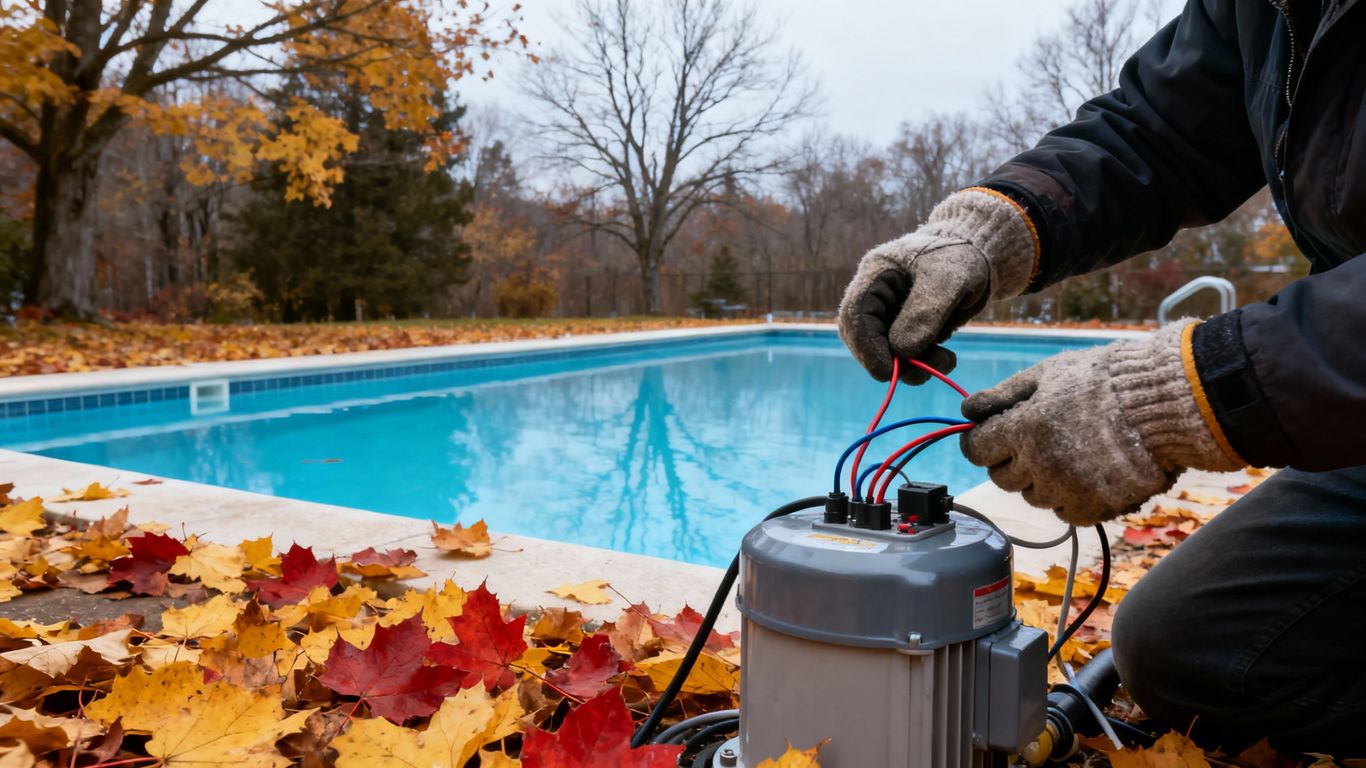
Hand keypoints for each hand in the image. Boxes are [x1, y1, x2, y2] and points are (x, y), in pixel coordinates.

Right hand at [838, 188, 1035, 383]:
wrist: (979, 255)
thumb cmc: (962, 256)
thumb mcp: (948, 278)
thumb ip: (925, 312)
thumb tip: (901, 350)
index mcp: (876, 274)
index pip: (855, 315)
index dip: (866, 347)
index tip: (886, 373)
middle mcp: (875, 296)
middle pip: (865, 338)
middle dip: (892, 361)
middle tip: (922, 373)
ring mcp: (889, 314)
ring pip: (885, 352)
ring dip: (912, 366)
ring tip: (947, 361)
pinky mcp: (905, 329)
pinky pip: (905, 355)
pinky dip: (924, 363)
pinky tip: (947, 359)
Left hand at [959, 320, 1243, 525]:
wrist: (1166, 402)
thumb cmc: (1104, 379)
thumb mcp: (1047, 373)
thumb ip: (1003, 394)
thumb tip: (967, 409)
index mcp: (1023, 429)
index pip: (977, 450)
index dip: (979, 442)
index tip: (989, 435)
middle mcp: (1040, 465)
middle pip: (1002, 477)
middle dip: (1009, 459)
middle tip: (1032, 439)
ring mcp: (1068, 490)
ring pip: (1032, 496)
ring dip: (1039, 479)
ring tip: (1066, 452)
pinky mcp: (1095, 507)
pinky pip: (1065, 513)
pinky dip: (1068, 498)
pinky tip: (1084, 474)